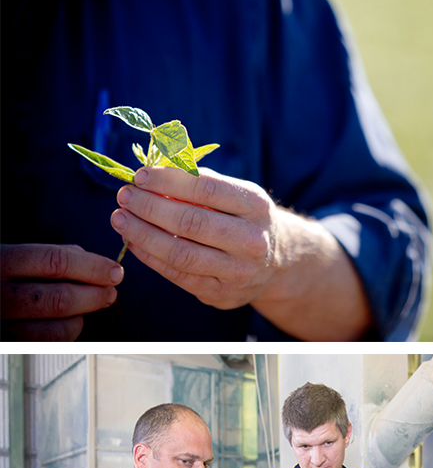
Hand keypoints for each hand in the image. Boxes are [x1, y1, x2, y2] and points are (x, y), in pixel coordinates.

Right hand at [0, 244, 122, 339]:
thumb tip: (90, 260)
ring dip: (85, 315)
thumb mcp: (9, 252)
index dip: (93, 267)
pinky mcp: (7, 341)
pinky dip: (69, 330)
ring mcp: (1, 322)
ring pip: (59, 326)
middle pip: (61, 297)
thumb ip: (48, 255)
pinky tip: (71, 319)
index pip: (56, 262)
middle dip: (96, 294)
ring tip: (94, 303)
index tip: (115, 270)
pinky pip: (49, 342)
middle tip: (111, 290)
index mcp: (0, 261)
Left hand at [110, 166, 279, 309]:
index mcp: (255, 206)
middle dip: (149, 206)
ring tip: (120, 219)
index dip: (167, 180)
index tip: (140, 176)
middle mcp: (252, 240)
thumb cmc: (244, 219)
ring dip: (142, 234)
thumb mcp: (236, 194)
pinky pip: (177, 274)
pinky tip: (134, 242)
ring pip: (180, 253)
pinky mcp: (222, 293)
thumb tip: (151, 175)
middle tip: (125, 196)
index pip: (206, 188)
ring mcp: (238, 271)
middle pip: (190, 222)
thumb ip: (200, 182)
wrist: (276, 263)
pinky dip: (150, 256)